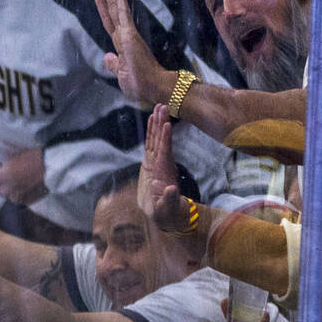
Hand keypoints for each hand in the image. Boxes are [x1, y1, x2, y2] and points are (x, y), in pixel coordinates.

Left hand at [0, 147, 45, 204]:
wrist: (53, 164)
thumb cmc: (34, 156)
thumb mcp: (16, 155)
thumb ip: (6, 163)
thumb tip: (3, 164)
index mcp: (2, 176)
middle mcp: (8, 189)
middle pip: (1, 191)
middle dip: (5, 185)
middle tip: (14, 178)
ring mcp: (19, 197)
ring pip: (13, 197)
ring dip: (16, 192)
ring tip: (25, 183)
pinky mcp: (29, 201)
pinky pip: (23, 200)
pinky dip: (26, 195)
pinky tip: (32, 187)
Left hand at [93, 0, 166, 110]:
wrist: (153, 89)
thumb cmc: (140, 86)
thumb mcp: (121, 75)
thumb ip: (114, 64)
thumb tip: (106, 56)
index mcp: (121, 45)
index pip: (110, 22)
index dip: (104, 7)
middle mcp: (124, 36)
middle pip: (113, 10)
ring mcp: (128, 35)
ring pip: (116, 9)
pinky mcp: (130, 36)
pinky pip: (124, 15)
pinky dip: (121, 1)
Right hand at [138, 104, 187, 231]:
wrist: (164, 214)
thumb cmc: (166, 213)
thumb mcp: (167, 209)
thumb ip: (169, 199)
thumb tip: (170, 189)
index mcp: (163, 173)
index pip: (165, 153)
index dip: (165, 139)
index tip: (167, 125)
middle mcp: (161, 165)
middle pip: (161, 141)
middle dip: (161, 124)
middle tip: (163, 106)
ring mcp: (156, 163)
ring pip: (156, 140)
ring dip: (157, 124)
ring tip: (158, 107)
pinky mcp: (151, 163)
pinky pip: (151, 144)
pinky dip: (151, 132)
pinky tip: (151, 120)